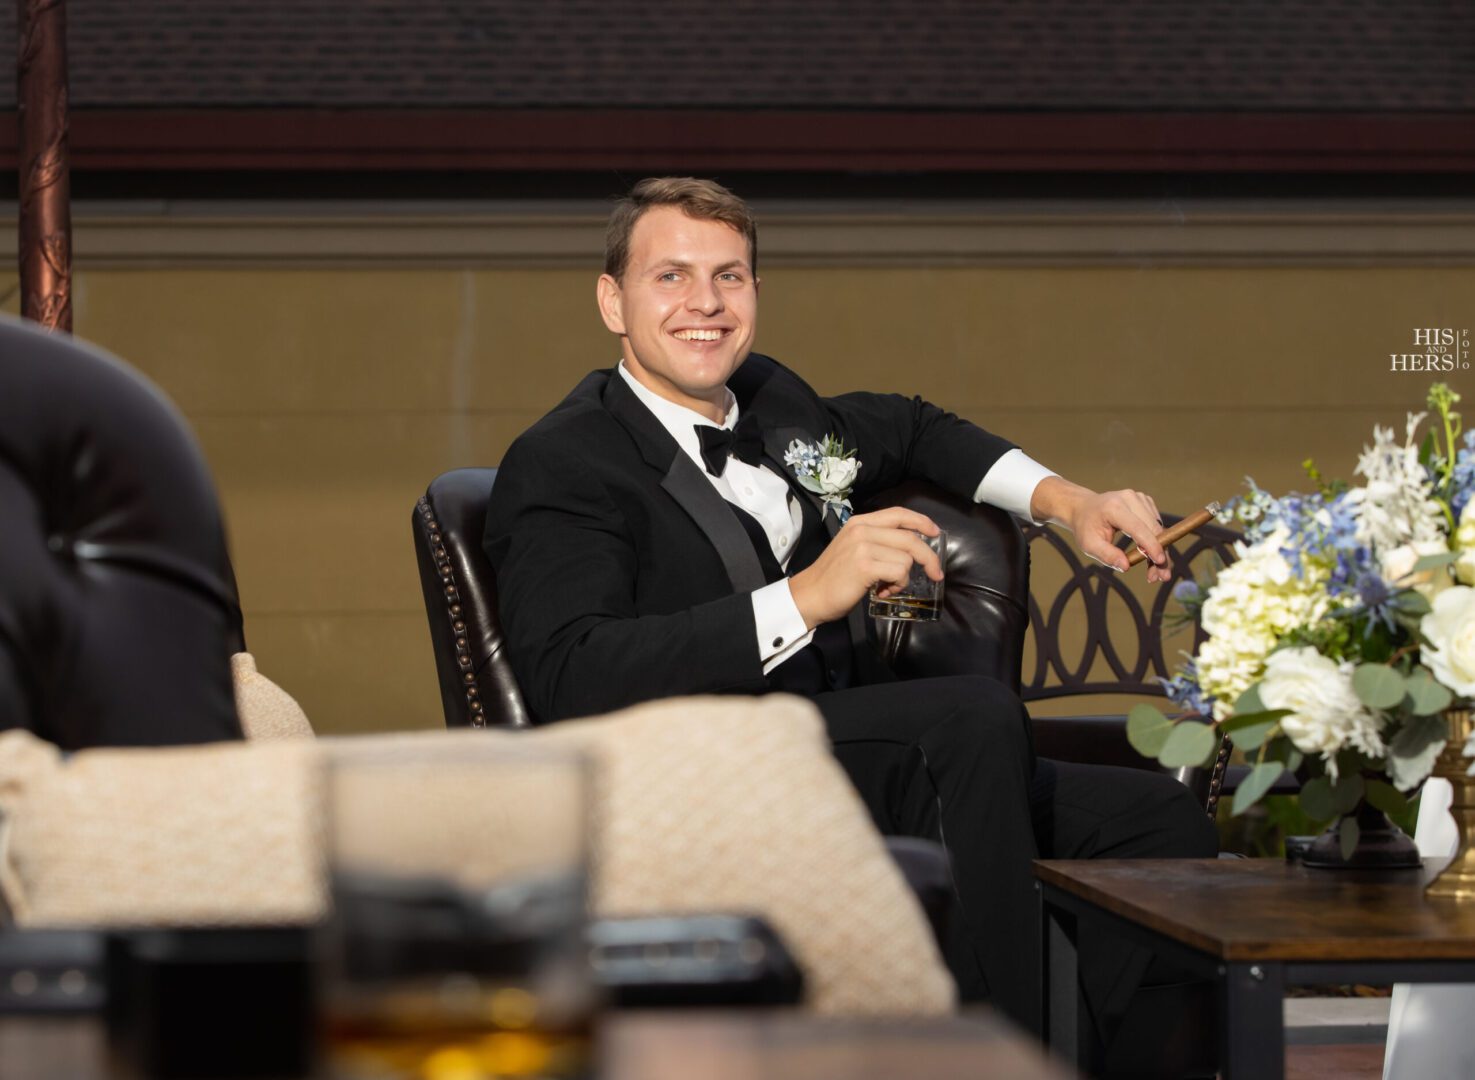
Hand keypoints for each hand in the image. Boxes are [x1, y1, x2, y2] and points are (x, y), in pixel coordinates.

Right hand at [789, 507, 942, 627]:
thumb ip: (877, 541)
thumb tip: (910, 548)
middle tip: (936, 573)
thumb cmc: (833, 577)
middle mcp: (862, 530)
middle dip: (928, 557)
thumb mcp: (853, 548)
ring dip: (904, 578)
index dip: (921, 521)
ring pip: (906, 558)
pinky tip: (882, 592)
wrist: (810, 595)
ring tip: (887, 587)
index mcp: (859, 523)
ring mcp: (863, 547)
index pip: (898, 513)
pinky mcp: (865, 566)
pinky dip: (897, 586)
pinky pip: (899, 573)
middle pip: (910, 537)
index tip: (935, 532)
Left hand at [1031, 477, 1171, 583]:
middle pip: (1153, 529)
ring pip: (1158, 529)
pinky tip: (1150, 557)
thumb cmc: (1086, 528)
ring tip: (1154, 572)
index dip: (1151, 544)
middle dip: (1160, 554)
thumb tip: (1126, 566)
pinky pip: (1156, 525)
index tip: (1160, 561)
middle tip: (1162, 577)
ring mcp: (1140, 498)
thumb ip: (1106, 555)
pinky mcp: (1146, 502)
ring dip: (1160, 551)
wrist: (1084, 508)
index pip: (1137, 527)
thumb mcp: (1088, 544)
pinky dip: (1156, 542)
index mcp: (1113, 507)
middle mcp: (1129, 499)